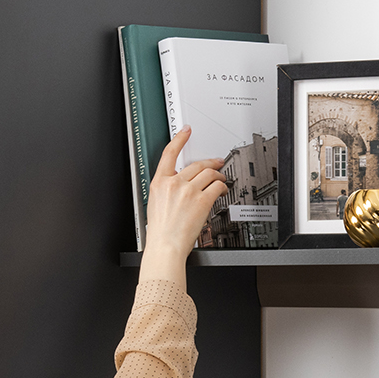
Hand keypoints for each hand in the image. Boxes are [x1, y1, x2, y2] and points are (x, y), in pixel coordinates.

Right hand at [140, 126, 225, 285]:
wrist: (165, 246)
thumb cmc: (161, 231)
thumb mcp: (156, 204)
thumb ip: (168, 190)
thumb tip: (181, 185)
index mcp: (159, 183)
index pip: (169, 153)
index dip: (179, 139)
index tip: (186, 131)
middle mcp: (174, 183)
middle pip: (196, 164)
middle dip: (210, 162)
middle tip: (217, 162)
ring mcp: (188, 191)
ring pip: (209, 173)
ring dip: (219, 174)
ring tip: (222, 178)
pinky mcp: (202, 200)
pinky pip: (217, 186)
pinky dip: (222, 186)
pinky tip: (222, 190)